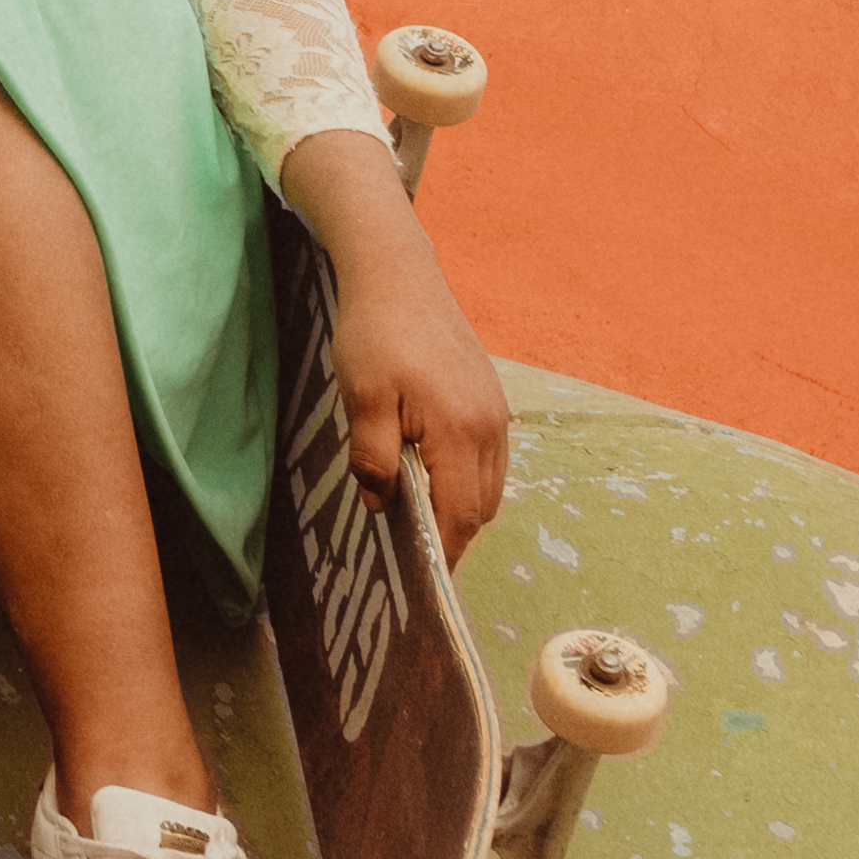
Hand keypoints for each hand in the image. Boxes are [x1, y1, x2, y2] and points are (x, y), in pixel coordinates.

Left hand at [318, 193, 512, 553]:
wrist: (399, 276)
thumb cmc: (375, 333)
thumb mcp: (362, 397)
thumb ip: (375, 458)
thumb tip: (382, 507)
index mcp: (460, 431)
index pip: (460, 513)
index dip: (443, 551)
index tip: (424, 583)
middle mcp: (491, 428)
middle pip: (482, 506)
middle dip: (454, 538)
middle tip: (418, 563)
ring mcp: (497, 413)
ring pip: (490, 485)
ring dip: (462, 511)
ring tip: (424, 529)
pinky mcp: (491, 400)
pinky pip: (490, 460)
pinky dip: (469, 482)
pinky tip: (437, 484)